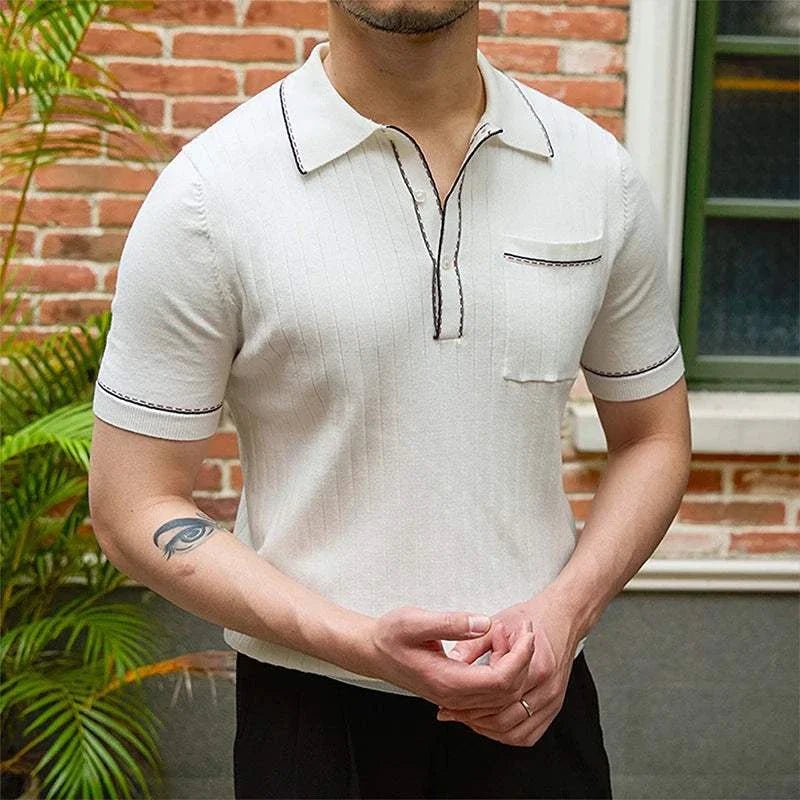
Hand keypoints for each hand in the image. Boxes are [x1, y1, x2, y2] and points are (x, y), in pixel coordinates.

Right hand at [365, 605, 534, 709]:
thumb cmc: (390, 635)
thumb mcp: (415, 620)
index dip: (520, 657)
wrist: (372, 651)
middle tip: (520, 627)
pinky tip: (498, 647)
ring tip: (509, 633)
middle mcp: (455, 697)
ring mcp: (456, 699)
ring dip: (515, 665)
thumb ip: (450, 623)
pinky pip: (492, 693)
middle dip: (523, 659)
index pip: (501, 681)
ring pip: (503, 695)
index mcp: (448, 681)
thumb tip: (484, 623)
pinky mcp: (456, 693)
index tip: (524, 630)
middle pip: (508, 692)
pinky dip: (504, 671)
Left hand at [435, 590, 581, 746]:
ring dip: (489, 729)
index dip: (469, 703)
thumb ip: (473, 644)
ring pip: (516, 733)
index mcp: (537, 666)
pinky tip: (491, 723)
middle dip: (474, 719)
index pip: (498, 698)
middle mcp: (548, 688)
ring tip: (468, 718)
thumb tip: (452, 660)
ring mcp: (554, 700)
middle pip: (505, 720)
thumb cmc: (531, 618)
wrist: (562, 617)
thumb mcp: (497, 624)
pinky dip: (508, 734)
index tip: (450, 701)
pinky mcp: (554, 707)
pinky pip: (529, 735)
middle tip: (452, 712)